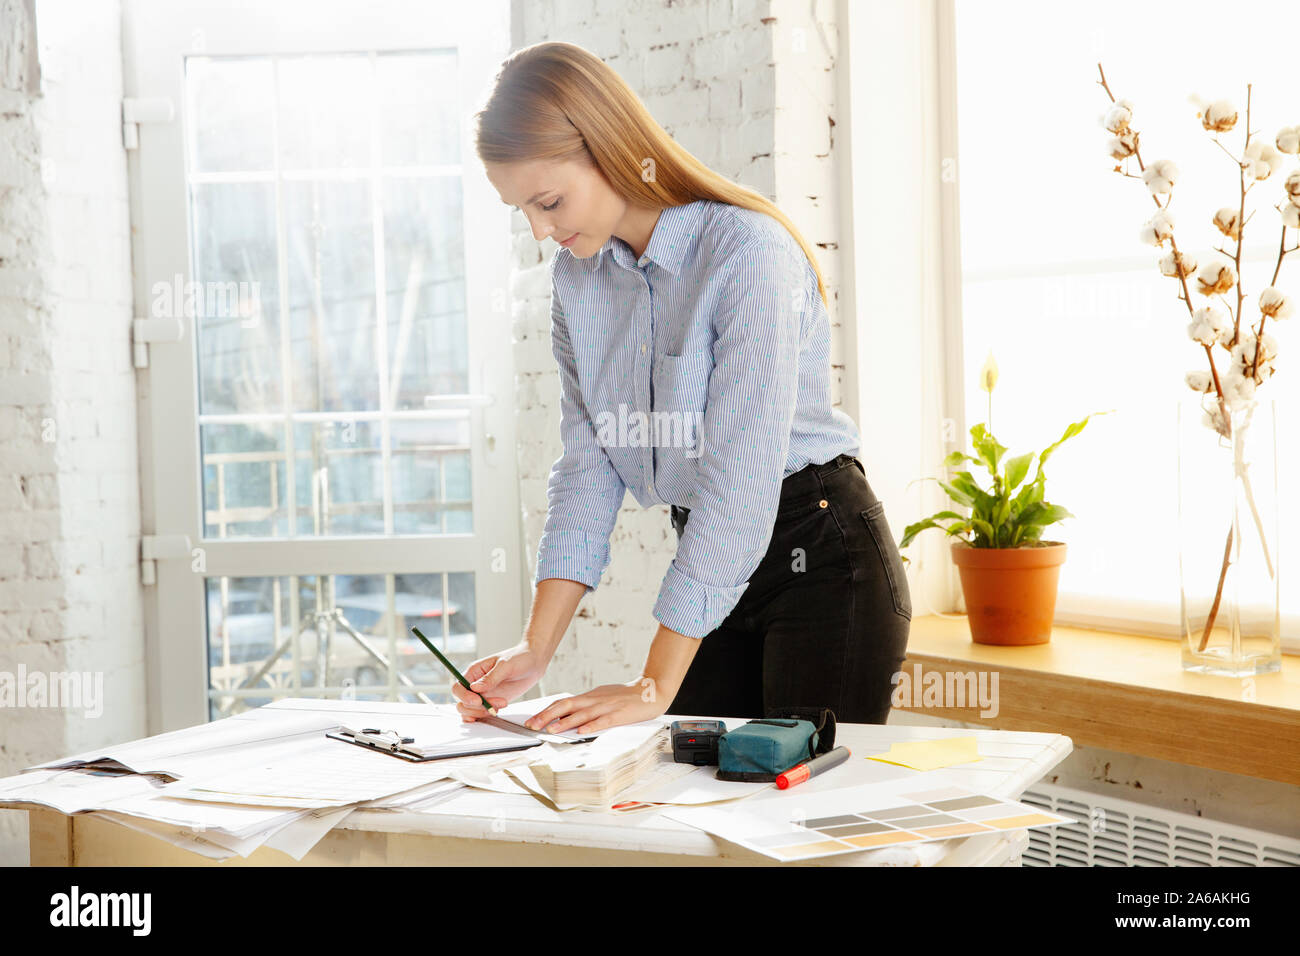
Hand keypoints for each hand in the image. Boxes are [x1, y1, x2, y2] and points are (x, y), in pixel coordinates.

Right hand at [452, 643, 547, 721]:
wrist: (534, 663)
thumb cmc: (519, 658)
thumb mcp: (505, 665)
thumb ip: (490, 678)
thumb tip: (474, 687)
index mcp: (474, 671)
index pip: (458, 687)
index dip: (464, 696)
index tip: (478, 700)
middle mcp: (475, 684)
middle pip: (462, 702)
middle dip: (477, 707)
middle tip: (496, 704)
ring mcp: (483, 695)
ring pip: (470, 711)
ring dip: (483, 712)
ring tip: (502, 704)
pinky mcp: (492, 702)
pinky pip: (480, 714)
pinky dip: (484, 717)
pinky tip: (496, 712)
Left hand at [523, 678, 667, 734]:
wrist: (651, 689)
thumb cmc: (625, 697)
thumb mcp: (602, 698)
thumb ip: (586, 707)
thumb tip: (566, 717)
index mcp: (590, 697)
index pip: (563, 703)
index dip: (546, 711)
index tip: (532, 720)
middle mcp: (595, 700)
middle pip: (566, 706)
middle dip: (547, 716)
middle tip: (532, 725)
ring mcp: (607, 706)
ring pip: (581, 714)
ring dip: (565, 722)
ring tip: (551, 730)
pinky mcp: (620, 714)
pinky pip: (603, 720)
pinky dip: (592, 726)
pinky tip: (582, 731)